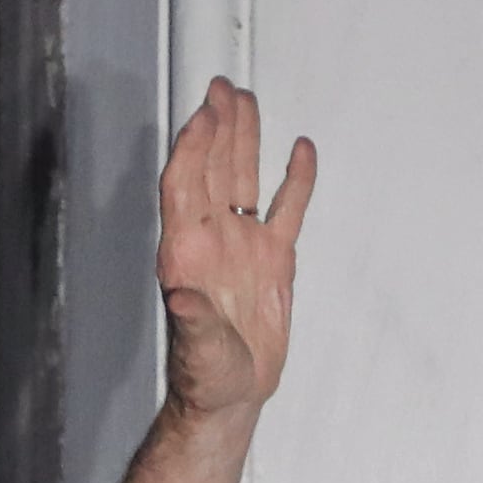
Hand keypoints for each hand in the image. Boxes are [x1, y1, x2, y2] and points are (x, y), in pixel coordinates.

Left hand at [154, 78, 314, 423]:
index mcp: (186, 254)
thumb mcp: (199, 353)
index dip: (192, 149)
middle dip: (216, 127)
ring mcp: (242, 245)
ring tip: (245, 98)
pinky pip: (287, 209)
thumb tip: (182, 296)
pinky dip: (295, 180)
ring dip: (243, 139)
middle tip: (222, 87)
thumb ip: (194, 323)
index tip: (203, 115)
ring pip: (243, 178)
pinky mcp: (273, 259)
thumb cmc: (206, 377)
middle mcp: (211, 240)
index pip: (184, 187)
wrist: (231, 396)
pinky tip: (300, 150)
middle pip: (212, 169)